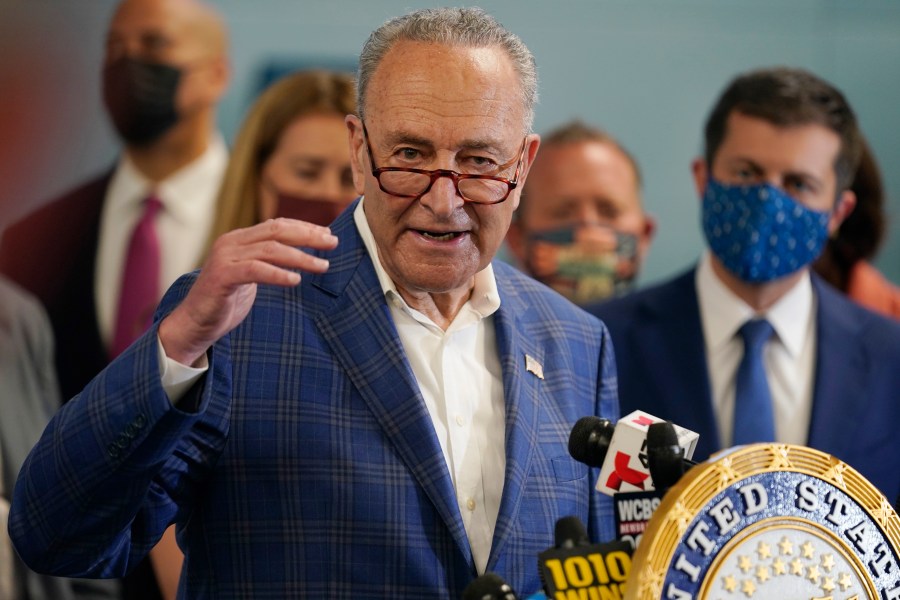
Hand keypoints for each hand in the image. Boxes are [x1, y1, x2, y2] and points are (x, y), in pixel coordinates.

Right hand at [158, 218, 337, 365]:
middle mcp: (231, 242)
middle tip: (333, 243)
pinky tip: (296, 280)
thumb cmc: (227, 300)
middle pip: (277, 231)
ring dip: (300, 257)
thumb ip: (269, 261)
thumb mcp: (251, 275)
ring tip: (322, 266)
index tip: (328, 234)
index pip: (277, 225)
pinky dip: (278, 274)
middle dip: (308, 236)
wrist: (195, 323)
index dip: (304, 227)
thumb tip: (302, 255)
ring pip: (270, 250)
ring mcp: (225, 257)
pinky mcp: (222, 276)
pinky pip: (255, 270)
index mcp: (240, 239)